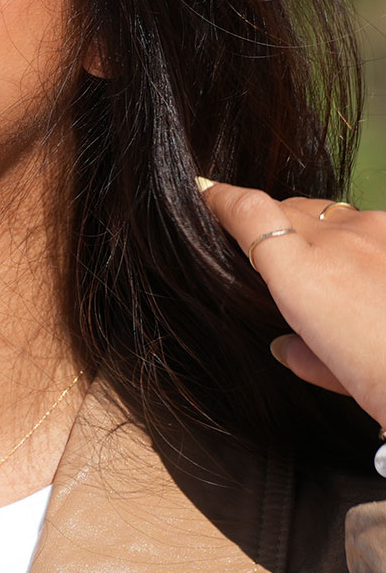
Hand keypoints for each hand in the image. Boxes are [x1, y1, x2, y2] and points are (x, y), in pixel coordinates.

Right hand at [199, 179, 385, 427]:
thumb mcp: (344, 381)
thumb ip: (306, 357)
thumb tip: (286, 347)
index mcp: (302, 273)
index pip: (248, 211)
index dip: (220, 197)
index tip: (204, 191)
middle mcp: (339, 240)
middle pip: (291, 209)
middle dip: (277, 225)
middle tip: (279, 259)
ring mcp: (382, 233)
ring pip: (336, 216)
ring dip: (327, 236)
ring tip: (340, 277)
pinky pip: (375, 228)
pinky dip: (367, 246)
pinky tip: (374, 279)